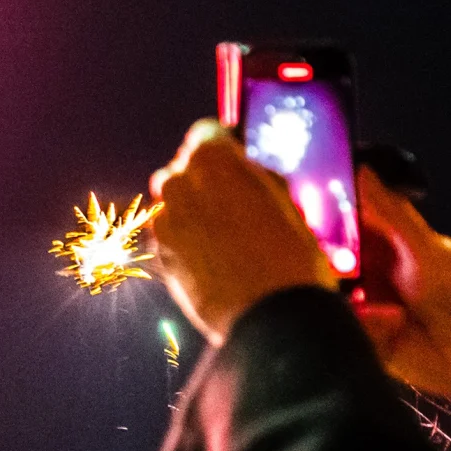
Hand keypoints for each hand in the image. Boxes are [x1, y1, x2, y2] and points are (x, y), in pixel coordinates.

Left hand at [143, 122, 338, 346]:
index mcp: (214, 158)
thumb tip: (248, 175)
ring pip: (173, 204)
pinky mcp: (160, 256)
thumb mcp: (284, 201)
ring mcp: (165, 220)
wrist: (272, 315)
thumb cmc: (290, 256)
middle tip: (236, 206)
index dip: (226, 149)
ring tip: (226, 238)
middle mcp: (180, 182)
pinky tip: (214, 260)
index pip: (208, 135)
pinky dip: (185, 242)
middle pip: (185, 170)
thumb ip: (255, 179)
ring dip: (192, 213)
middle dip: (205, 183)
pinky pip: (169, 236)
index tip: (237, 164)